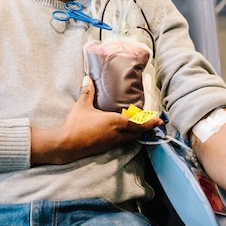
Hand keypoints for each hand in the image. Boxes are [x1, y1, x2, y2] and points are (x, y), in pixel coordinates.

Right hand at [31, 76, 162, 164]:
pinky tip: (121, 133)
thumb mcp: (82, 105)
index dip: (149, 123)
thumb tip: (87, 78)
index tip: (158, 120)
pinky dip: (126, 137)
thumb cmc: (76, 124)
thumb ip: (87, 91)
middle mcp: (117, 134)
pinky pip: (121, 142)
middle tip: (150, 122)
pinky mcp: (105, 148)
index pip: (138, 124)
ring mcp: (111, 143)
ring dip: (136, 133)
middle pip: (137, 133)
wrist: (67, 145)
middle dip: (144, 128)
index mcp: (116, 123)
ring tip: (138, 126)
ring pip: (129, 139)